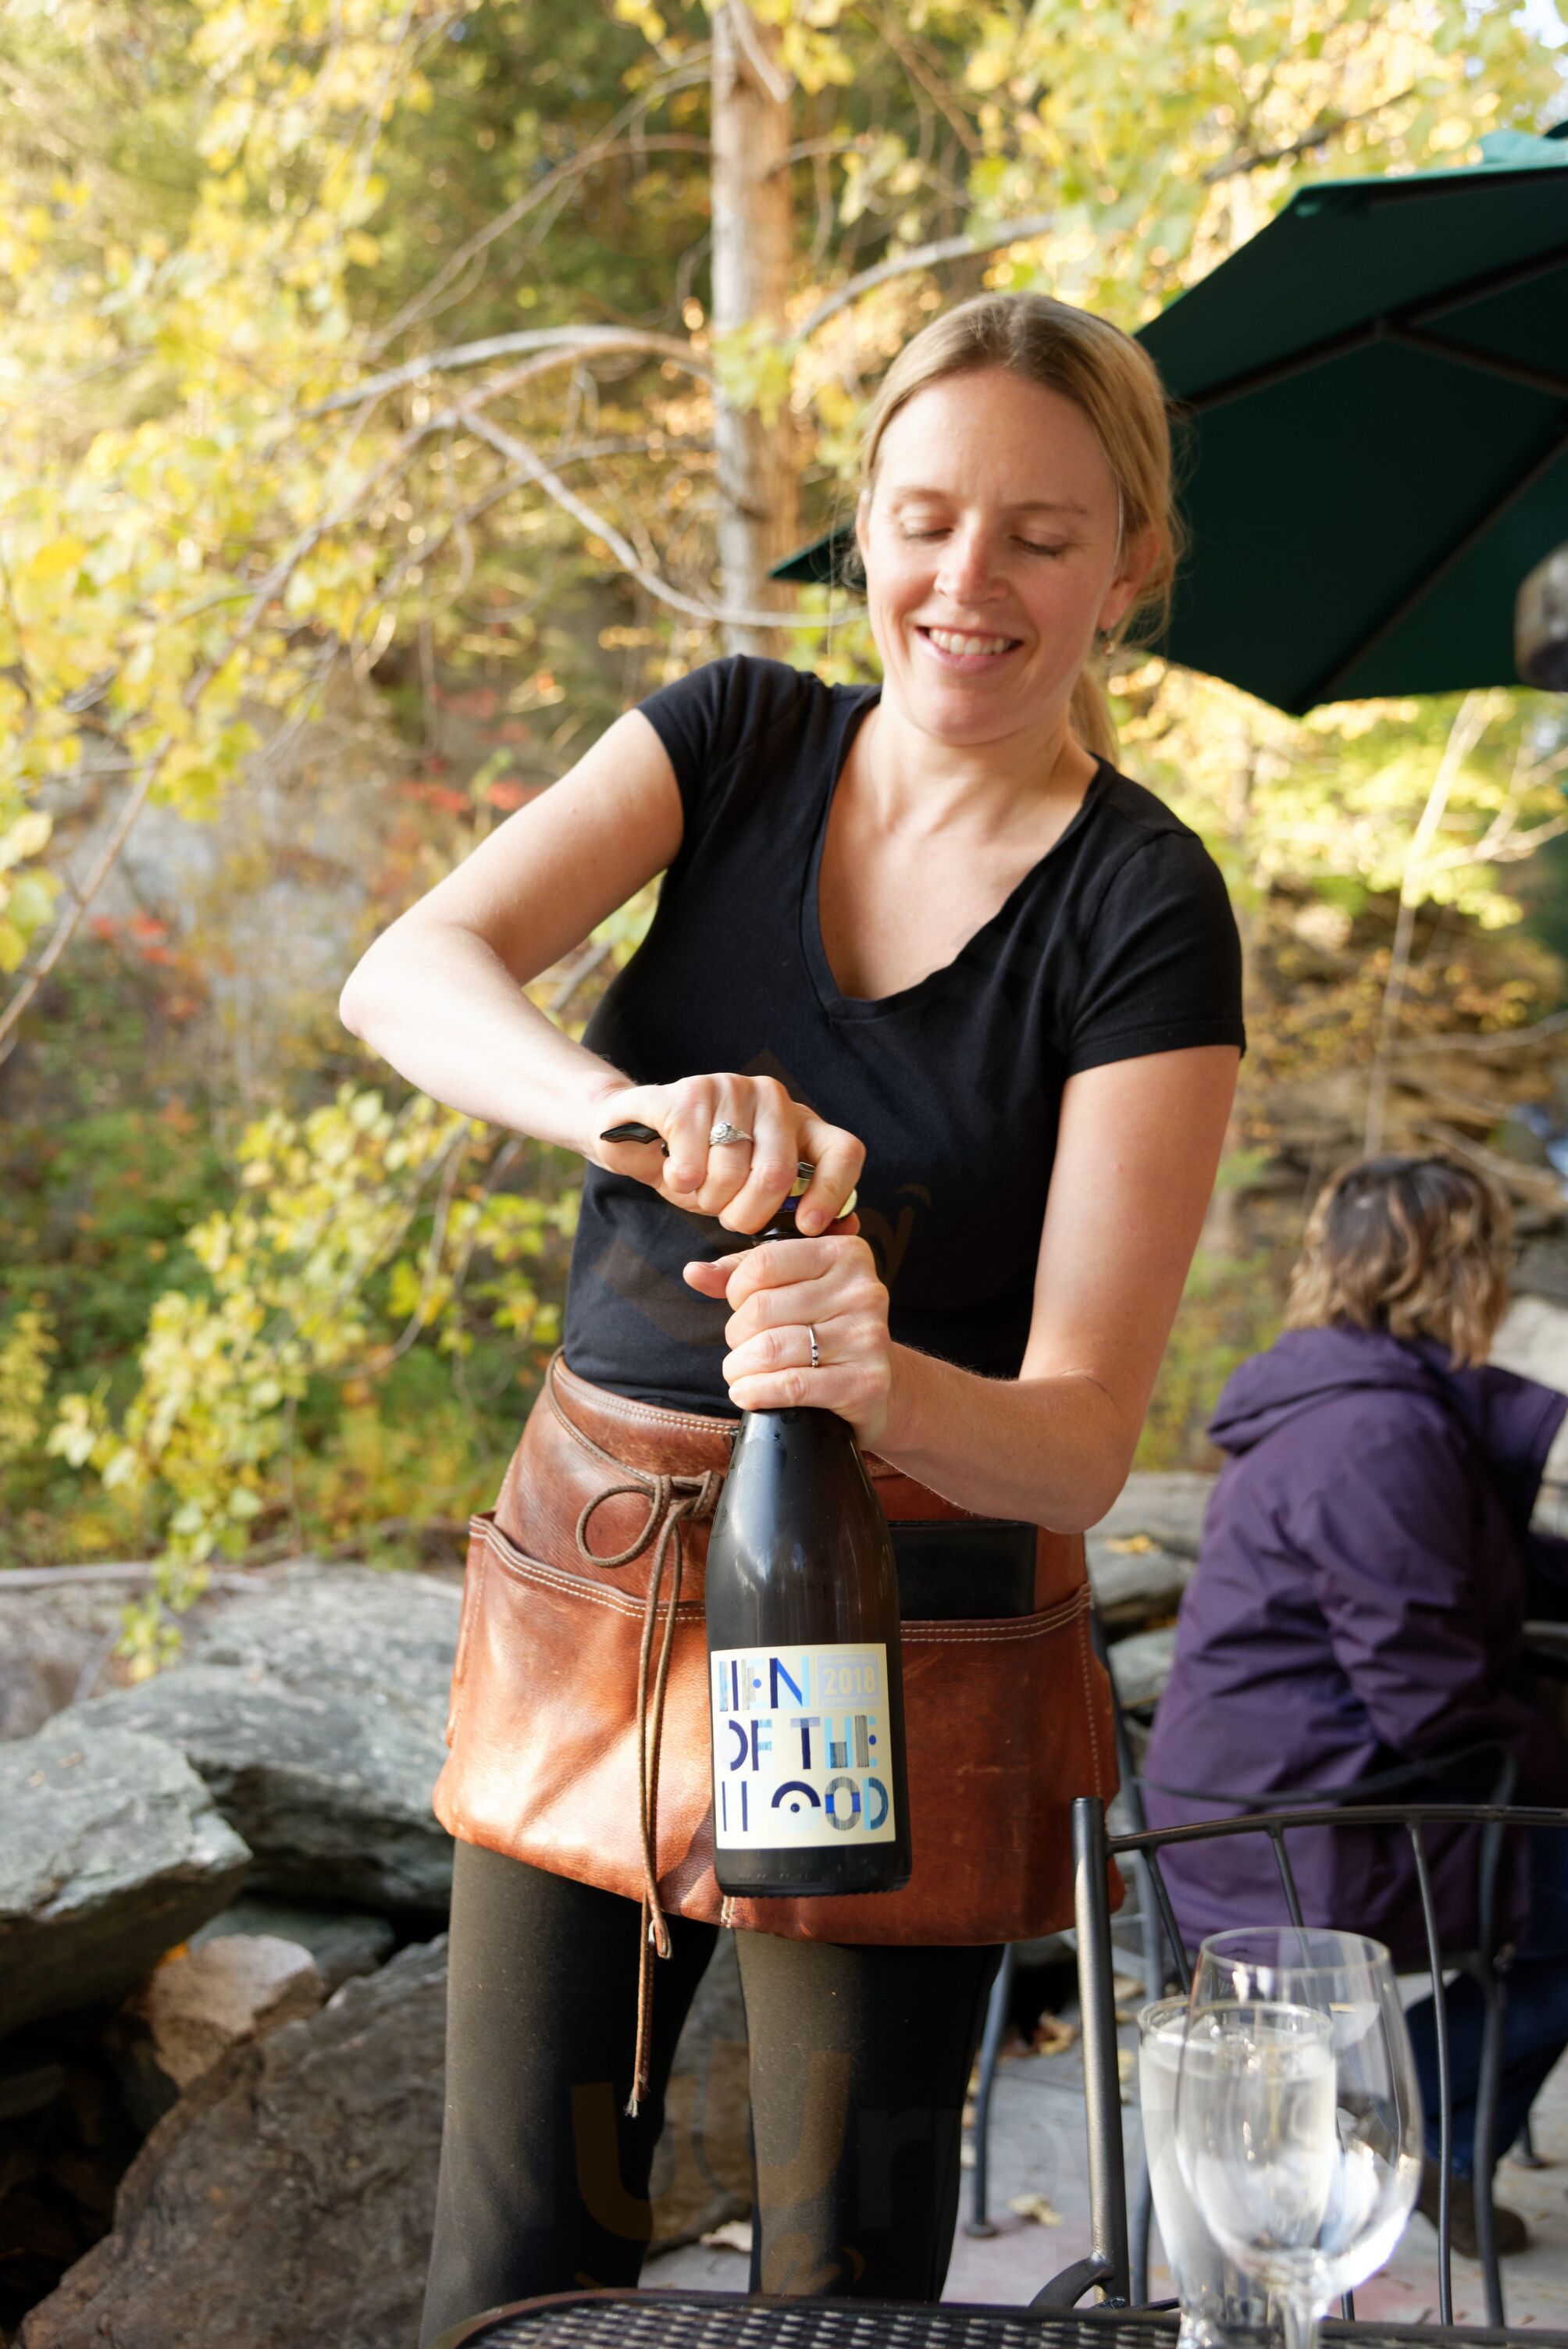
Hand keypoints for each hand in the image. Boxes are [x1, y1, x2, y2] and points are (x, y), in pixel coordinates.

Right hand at [590, 1071, 863, 1235]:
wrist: (632, 1135)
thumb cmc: (702, 1170)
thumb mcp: (752, 1195)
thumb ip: (795, 1212)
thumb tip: (848, 1231)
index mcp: (799, 1123)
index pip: (844, 1151)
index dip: (833, 1194)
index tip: (806, 1226)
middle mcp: (773, 1097)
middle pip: (778, 1174)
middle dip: (746, 1214)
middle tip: (727, 1215)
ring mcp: (731, 1088)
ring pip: (731, 1172)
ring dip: (707, 1199)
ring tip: (697, 1186)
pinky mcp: (689, 1092)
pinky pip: (693, 1160)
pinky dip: (681, 1181)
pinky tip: (676, 1171)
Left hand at [683, 1231, 894, 1446]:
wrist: (880, 1387)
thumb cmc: (826, 1329)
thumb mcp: (792, 1289)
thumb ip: (742, 1275)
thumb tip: (693, 1272)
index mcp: (844, 1253)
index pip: (763, 1263)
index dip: (736, 1290)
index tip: (741, 1307)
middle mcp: (861, 1290)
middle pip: (761, 1308)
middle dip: (736, 1336)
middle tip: (741, 1349)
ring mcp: (866, 1336)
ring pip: (770, 1349)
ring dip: (740, 1369)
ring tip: (740, 1374)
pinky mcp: (865, 1382)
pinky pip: (790, 1385)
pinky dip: (757, 1393)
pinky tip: (749, 1394)